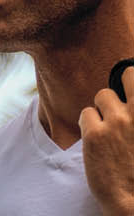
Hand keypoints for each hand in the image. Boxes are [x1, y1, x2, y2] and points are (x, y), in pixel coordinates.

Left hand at [79, 65, 133, 215]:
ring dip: (102, 109)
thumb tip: (131, 109)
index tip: (132, 96)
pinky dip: (87, 123)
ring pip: (102, 95)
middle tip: (117, 109)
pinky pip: (86, 114)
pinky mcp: (95, 135)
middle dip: (122, 90)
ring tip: (105, 129)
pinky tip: (93, 139)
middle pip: (126, 76)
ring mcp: (117, 120)